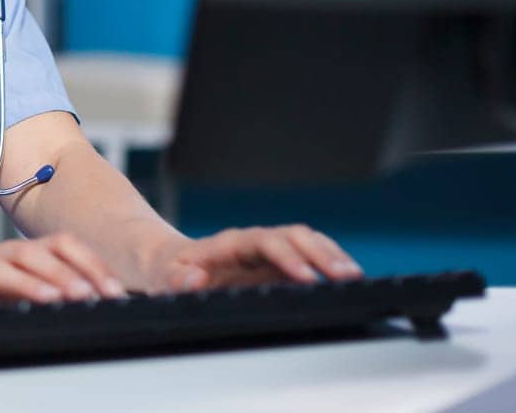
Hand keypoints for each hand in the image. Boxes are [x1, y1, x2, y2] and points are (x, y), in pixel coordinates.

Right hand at [0, 235, 129, 312]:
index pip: (56, 245)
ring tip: (53, 298)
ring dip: (27, 282)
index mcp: (12, 256)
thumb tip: (87, 304)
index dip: (88, 263)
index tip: (114, 289)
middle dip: (65, 273)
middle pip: (31, 253)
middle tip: (92, 295)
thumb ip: (36, 291)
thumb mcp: (3, 288)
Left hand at [143, 225, 362, 292]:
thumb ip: (175, 280)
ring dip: (330, 255)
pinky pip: (306, 256)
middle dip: (321, 254)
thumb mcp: (160, 278)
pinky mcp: (273, 265)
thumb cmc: (164, 271)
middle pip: (292, 236)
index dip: (287, 257)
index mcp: (227, 244)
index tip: (306, 277)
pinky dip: (328, 262)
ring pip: (304, 241)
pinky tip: (347, 276)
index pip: (263, 242)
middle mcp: (251, 242)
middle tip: (347, 276)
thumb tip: (195, 278)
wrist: (164, 261)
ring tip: (355, 276)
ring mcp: (265, 252)